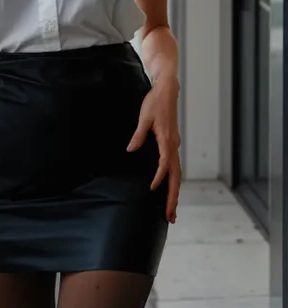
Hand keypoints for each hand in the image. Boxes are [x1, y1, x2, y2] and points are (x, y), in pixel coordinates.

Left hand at [127, 75, 180, 223]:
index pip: (165, 163)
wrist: (167, 91)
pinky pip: (175, 168)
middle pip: (176, 177)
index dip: (160, 177)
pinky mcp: (173, 145)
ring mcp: (175, 146)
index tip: (152, 189)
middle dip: (173, 197)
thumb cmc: (155, 102)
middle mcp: (174, 146)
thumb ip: (138, 134)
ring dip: (175, 194)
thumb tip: (130, 149)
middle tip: (170, 216)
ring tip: (171, 212)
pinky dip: (173, 183)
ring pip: (177, 175)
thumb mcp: (144, 117)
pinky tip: (169, 191)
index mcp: (167, 140)